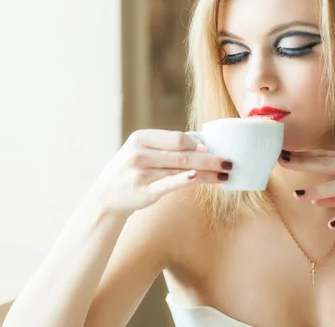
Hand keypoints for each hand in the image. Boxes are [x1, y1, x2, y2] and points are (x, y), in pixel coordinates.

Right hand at [87, 129, 232, 215]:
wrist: (106, 196)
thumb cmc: (131, 170)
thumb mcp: (141, 150)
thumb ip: (166, 145)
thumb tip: (201, 143)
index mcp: (140, 138)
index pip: (176, 138)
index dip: (197, 144)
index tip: (211, 149)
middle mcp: (139, 154)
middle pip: (183, 155)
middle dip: (209, 158)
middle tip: (228, 162)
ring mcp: (141, 173)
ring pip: (181, 171)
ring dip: (206, 173)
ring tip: (224, 174)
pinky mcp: (144, 192)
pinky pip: (169, 185)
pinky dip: (184, 180)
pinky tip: (200, 178)